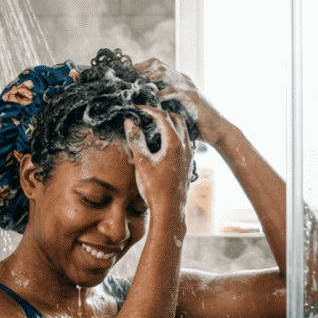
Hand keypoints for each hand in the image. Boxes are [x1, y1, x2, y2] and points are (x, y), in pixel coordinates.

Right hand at [125, 105, 192, 222]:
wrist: (169, 209)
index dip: (149, 109)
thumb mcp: (141, 162)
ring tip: (155, 124)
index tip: (137, 108)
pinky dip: (174, 134)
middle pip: (176, 118)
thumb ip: (136, 139)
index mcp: (173, 143)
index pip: (162, 116)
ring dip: (170, 123)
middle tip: (148, 113)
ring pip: (182, 129)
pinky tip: (163, 142)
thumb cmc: (155, 187)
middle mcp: (184, 145)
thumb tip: (129, 122)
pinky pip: (184, 140)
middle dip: (162, 113)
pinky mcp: (188, 162)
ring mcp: (188, 154)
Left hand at [135, 58, 231, 146]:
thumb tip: (138, 108)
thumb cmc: (193, 124)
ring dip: (149, 78)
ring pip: (165, 73)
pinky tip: (154, 98)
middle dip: (141, 69)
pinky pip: (175, 91)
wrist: (216, 130)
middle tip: (127, 78)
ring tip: (137, 85)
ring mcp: (187, 86)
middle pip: (157, 64)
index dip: (139, 68)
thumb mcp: (172, 111)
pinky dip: (163, 94)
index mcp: (175, 81)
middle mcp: (181, 79)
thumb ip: (159, 106)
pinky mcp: (192, 97)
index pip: (154, 66)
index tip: (124, 75)